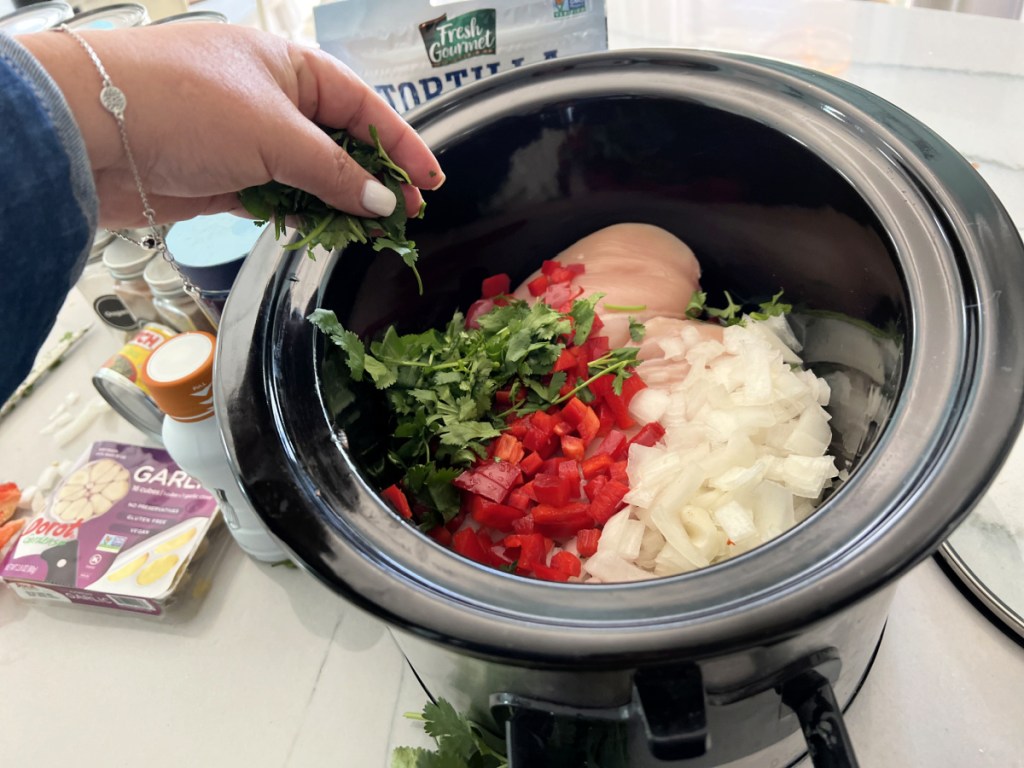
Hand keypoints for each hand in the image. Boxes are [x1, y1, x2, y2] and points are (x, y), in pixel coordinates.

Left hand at [20, 24, 443, 227]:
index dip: (400, 142)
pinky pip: (280, 198)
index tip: (431, 179)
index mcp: (290, 67)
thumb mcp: (276, 134)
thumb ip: (334, 172)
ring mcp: (249, 141)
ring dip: (339, 204)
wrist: (91, 133)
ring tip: (372, 232)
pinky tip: (326, 233)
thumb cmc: (187, 107)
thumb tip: (383, 200)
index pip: (362, 105)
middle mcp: (274, 100)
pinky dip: (303, 216)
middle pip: (340, 142)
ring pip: (312, 176)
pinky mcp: (227, 178)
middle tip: (405, 214)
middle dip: (373, 179)